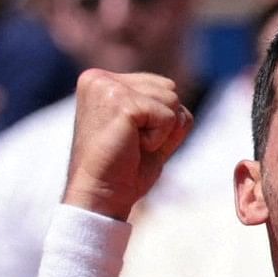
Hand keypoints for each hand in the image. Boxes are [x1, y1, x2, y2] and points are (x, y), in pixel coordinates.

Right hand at [61, 70, 191, 218]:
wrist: (99, 198)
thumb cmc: (121, 170)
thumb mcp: (143, 131)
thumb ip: (159, 108)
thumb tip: (179, 104)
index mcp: (101, 80)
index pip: (161, 86)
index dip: (160, 121)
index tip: (130, 141)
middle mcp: (99, 78)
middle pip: (170, 89)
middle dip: (163, 124)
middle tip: (133, 145)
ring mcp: (107, 87)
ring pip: (172, 99)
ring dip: (161, 132)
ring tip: (131, 146)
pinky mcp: (120, 102)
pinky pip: (168, 117)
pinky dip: (160, 140)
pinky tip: (133, 148)